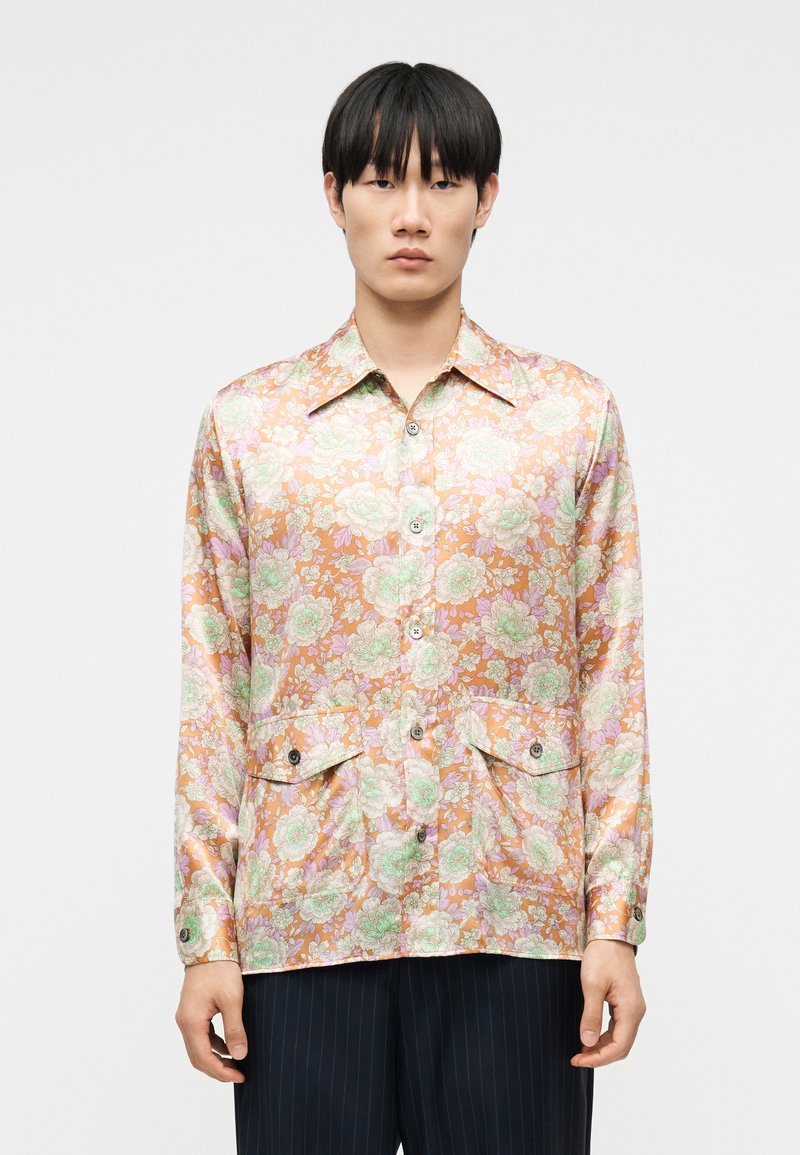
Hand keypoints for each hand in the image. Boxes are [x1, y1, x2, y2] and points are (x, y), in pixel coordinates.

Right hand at [175, 959, 247, 1082]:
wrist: (209, 944)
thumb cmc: (221, 969)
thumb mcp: (232, 999)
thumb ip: (235, 1029)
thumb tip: (240, 1055)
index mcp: (191, 1021)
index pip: (203, 1058)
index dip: (221, 1072)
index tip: (240, 1076)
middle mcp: (184, 1021)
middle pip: (197, 1057)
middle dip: (218, 1069)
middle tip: (239, 1074)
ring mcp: (186, 1016)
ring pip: (198, 1047)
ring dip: (215, 1058)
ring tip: (236, 1062)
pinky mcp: (192, 1010)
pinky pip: (200, 1035)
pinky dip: (213, 1044)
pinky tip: (228, 1044)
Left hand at [570, 940, 646, 1067]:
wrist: (611, 936)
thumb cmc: (602, 956)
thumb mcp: (592, 985)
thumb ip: (591, 1015)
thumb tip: (587, 1042)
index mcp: (631, 1010)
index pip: (618, 1047)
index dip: (598, 1059)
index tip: (578, 1060)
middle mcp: (636, 1011)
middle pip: (622, 1046)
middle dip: (600, 1056)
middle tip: (577, 1058)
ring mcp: (633, 1007)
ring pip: (621, 1038)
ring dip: (602, 1048)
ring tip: (581, 1050)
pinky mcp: (627, 1002)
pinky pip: (619, 1027)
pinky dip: (605, 1036)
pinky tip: (591, 1036)